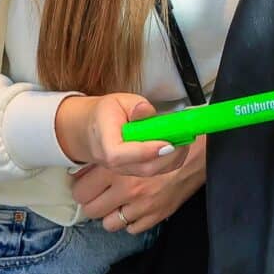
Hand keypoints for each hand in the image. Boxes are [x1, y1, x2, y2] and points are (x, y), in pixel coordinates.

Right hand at [52, 92, 184, 175]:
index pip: (120, 154)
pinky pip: (153, 171)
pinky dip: (169, 161)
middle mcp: (112, 162)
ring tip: (185, 140)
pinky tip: (178, 147)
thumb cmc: (105, 114)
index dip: (145, 151)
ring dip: (172, 158)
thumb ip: (134, 107)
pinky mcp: (133, 172)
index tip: (167, 143)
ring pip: (150, 172)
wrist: (89, 129)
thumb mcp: (118, 101)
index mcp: (104, 142)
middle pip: (142, 168)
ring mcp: (123, 170)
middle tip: (185, 140)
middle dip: (168, 156)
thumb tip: (145, 110)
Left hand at [72, 139, 205, 233]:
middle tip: (100, 195)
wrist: (200, 153)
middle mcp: (125, 190)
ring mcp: (141, 206)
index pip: (81, 189)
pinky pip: (132, 229)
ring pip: (109, 224)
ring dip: (112, 214)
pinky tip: (136, 208)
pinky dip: (131, 220)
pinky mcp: (156, 216)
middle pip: (91, 210)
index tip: (86, 183)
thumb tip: (90, 157)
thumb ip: (112, 149)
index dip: (82, 186)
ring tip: (118, 204)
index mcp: (116, 168)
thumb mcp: (137, 135)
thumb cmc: (169, 140)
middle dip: (94, 202)